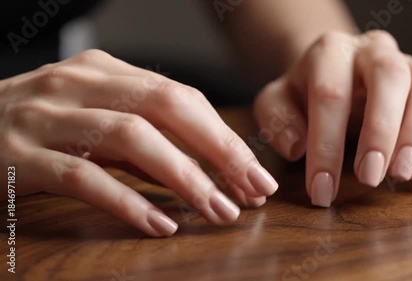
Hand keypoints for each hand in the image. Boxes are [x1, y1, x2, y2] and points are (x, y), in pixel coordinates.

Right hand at [0, 50, 277, 235]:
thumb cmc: (39, 127)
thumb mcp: (95, 118)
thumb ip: (143, 136)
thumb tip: (205, 165)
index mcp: (105, 71)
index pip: (181, 97)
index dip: (224, 136)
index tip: (254, 173)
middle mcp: (78, 84)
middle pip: (166, 107)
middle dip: (219, 150)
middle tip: (253, 189)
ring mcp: (46, 116)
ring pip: (131, 138)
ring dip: (184, 177)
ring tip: (218, 210)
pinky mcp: (18, 156)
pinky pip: (83, 177)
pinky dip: (127, 201)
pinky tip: (159, 223)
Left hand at [253, 30, 411, 206]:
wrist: (332, 72)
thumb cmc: (304, 93)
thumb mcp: (276, 103)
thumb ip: (276, 119)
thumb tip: (297, 147)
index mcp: (330, 51)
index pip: (330, 94)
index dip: (326, 147)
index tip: (322, 190)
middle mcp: (374, 50)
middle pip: (389, 77)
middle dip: (381, 131)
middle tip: (370, 178)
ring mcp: (408, 63)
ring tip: (402, 174)